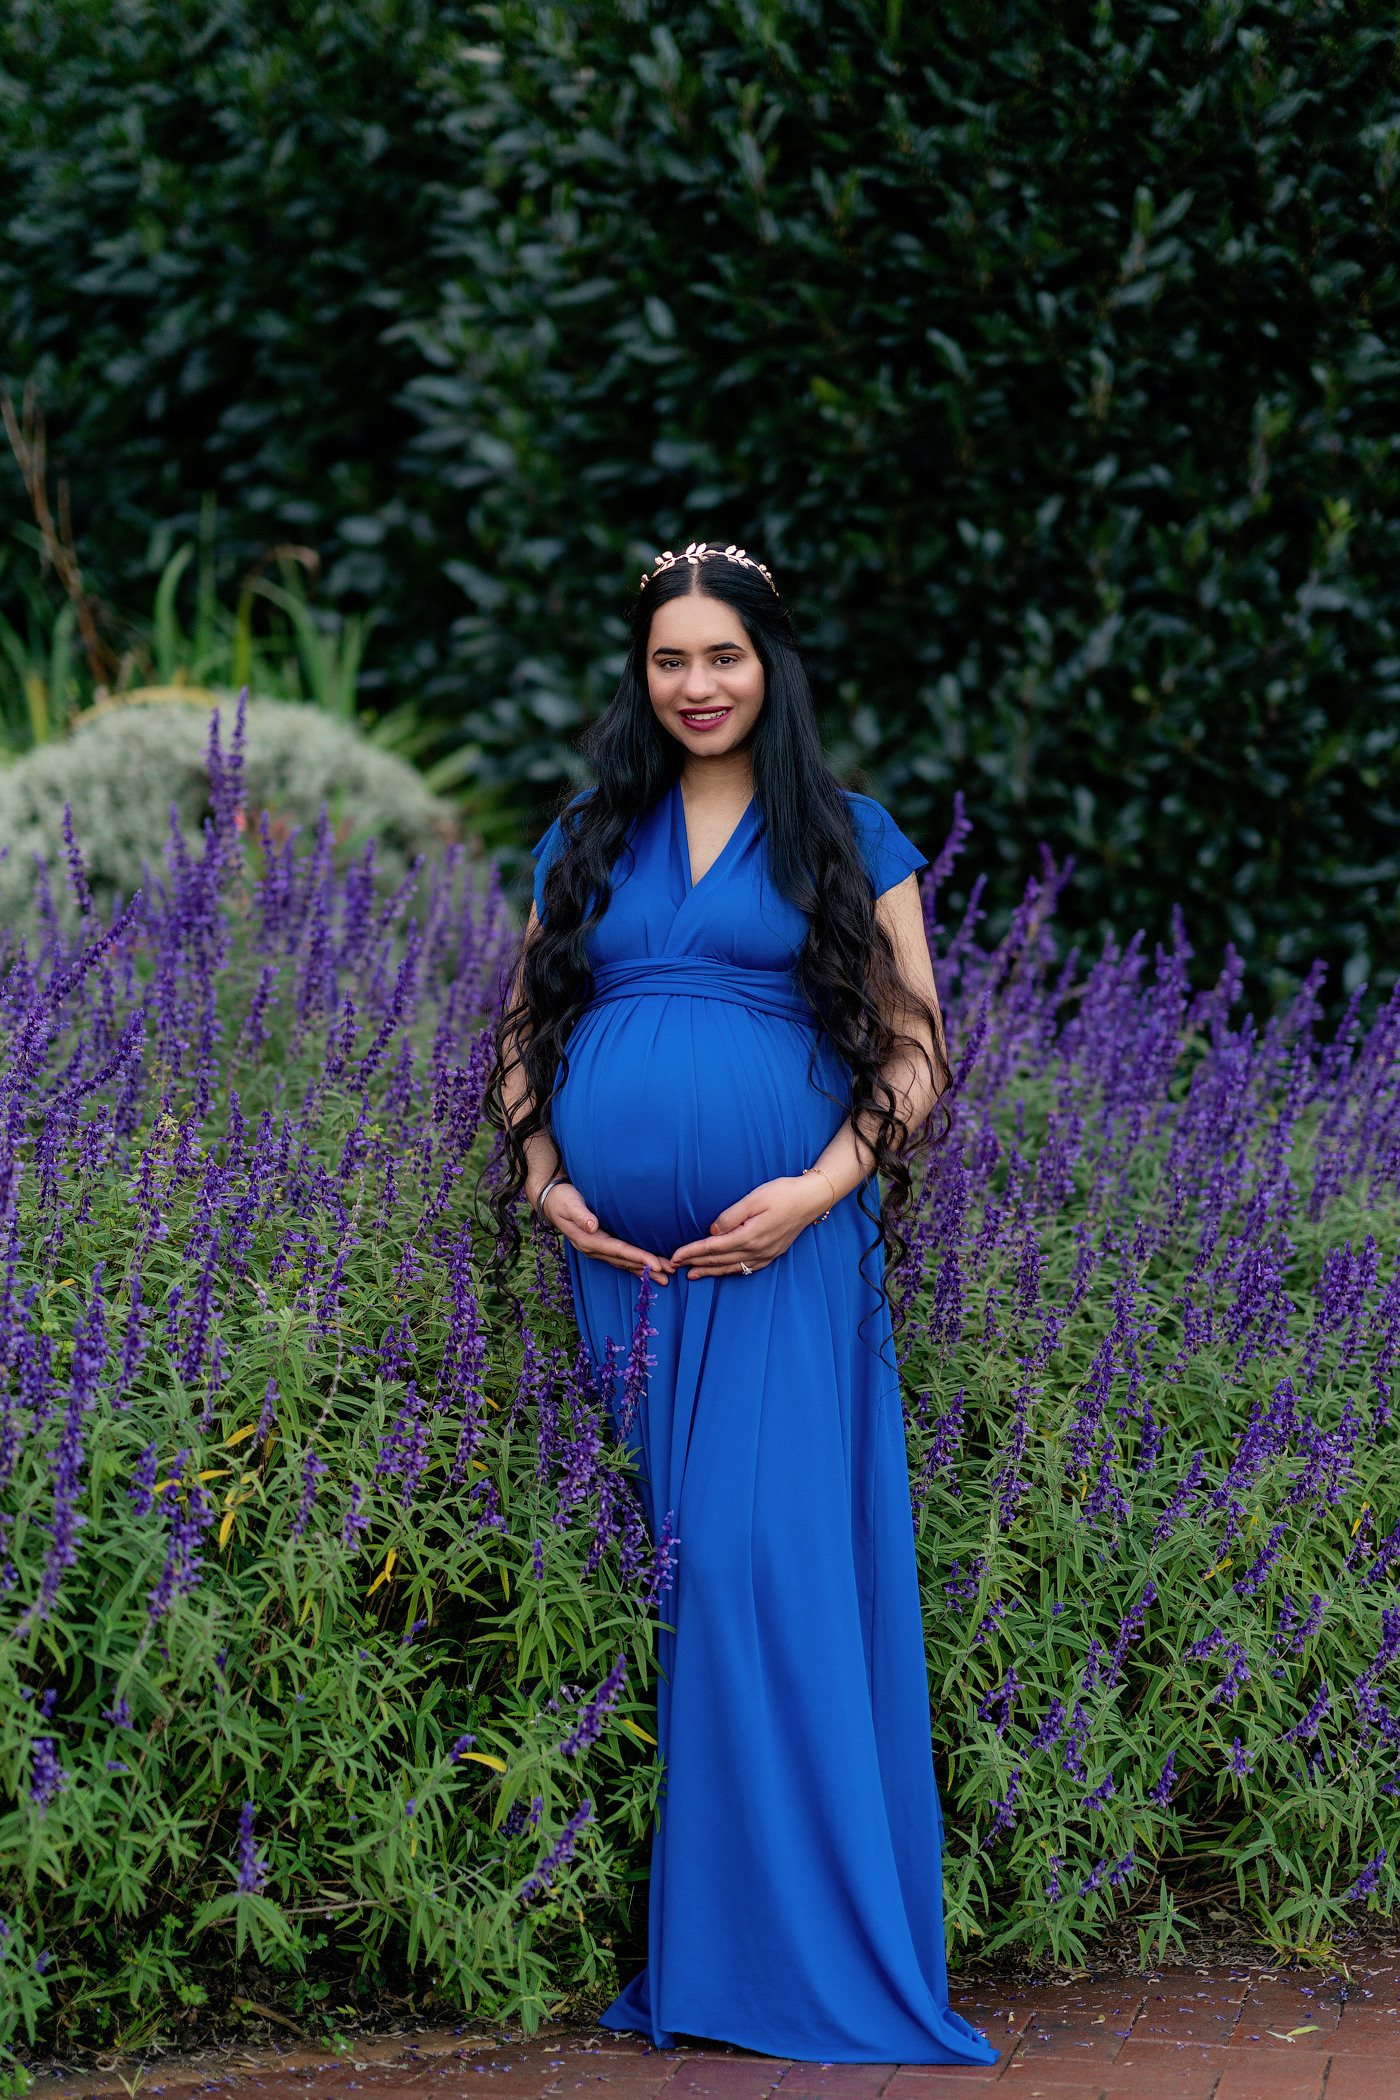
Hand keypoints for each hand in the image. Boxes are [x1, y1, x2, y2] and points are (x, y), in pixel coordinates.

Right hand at [539, 1181, 673, 1284]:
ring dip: (645, 1270)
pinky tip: (649, 1271)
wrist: (551, 1201)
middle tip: (670, 1273)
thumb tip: (592, 1226)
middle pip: (625, 1261)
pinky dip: (636, 1266)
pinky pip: (622, 1259)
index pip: (618, 1251)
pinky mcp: (602, 1246)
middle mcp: (594, 1249)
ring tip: (665, 1278)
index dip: (637, 1257)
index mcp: (588, 1241)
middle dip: (647, 1268)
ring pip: (625, 1263)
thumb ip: (581, 1215)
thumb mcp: (569, 1204)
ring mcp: (598, 1250)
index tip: (655, 1263)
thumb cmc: (563, 1198)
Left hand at [671, 1176, 827, 1279]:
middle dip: (695, 1263)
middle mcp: (757, 1250)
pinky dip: (730, 1271)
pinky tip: (722, 1271)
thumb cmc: (782, 1193)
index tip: (674, 1256)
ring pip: (731, 1268)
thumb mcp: (754, 1198)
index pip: (713, 1248)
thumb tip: (712, 1232)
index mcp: (749, 1236)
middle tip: (674, 1267)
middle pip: (719, 1261)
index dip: (692, 1252)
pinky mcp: (772, 1254)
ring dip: (710, 1271)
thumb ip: (730, 1216)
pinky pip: (746, 1268)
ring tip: (692, 1274)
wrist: (811, 1199)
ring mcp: (765, 1254)